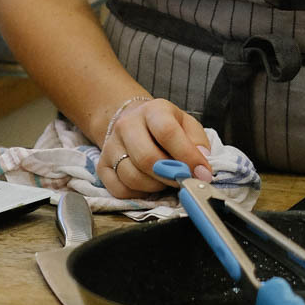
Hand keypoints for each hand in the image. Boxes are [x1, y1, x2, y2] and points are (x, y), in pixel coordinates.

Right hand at [95, 95, 212, 198]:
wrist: (133, 121)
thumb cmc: (165, 125)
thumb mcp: (186, 125)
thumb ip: (198, 143)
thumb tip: (202, 167)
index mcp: (153, 110)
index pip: (167, 132)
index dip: (187, 156)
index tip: (202, 173)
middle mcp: (127, 125)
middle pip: (146, 158)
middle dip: (169, 176)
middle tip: (182, 181)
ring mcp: (111, 145)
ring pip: (132, 177)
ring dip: (155, 186)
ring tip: (165, 181)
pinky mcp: (102, 165)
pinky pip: (119, 190)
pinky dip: (138, 194)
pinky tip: (148, 185)